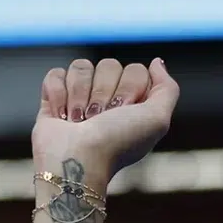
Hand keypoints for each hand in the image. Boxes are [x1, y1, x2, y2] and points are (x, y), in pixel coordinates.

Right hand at [31, 56, 179, 184]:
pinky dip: (57, 95)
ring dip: (79, 96)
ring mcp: (80, 98)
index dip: (130, 88)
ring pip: (82, 67)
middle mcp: (108, 99)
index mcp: (133, 104)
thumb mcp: (157, 120)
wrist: (76, 160)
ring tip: (79, 121)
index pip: (135, 69)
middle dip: (103, 94)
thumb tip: (156, 62)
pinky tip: (62, 116)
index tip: (124, 112)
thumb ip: (168, 89)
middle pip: (109, 65)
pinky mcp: (54, 99)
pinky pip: (56, 74)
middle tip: (100, 119)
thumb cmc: (116, 145)